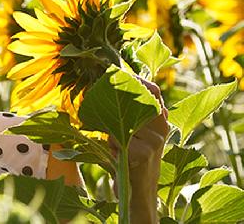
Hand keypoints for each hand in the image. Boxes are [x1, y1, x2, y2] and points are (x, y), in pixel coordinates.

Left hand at [108, 77, 169, 222]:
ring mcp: (155, 140)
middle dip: (114, 105)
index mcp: (160, 118)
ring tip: (116, 145)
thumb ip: (130, 112)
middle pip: (134, 102)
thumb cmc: (133, 156)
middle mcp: (161, 126)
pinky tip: (118, 156)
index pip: (153, 90)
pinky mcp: (143, 153)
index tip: (116, 74)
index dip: (136, 79)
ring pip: (120, 123)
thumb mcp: (135, 131)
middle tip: (104, 106)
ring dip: (111, 132)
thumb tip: (109, 84)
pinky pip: (117, 140)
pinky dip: (112, 146)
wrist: (140, 190)